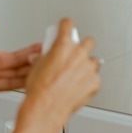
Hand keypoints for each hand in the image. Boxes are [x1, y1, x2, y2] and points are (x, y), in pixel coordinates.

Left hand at [0, 18, 40, 93]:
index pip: (12, 57)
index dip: (27, 51)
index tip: (39, 46)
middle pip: (17, 66)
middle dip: (34, 60)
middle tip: (50, 52)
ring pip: (15, 75)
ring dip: (30, 69)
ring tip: (46, 62)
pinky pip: (6, 84)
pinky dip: (19, 80)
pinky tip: (30, 75)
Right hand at [15, 18, 100, 132]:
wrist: (46, 107)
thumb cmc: (40, 89)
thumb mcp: (36, 67)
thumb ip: (44, 58)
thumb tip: (42, 58)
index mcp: (63, 45)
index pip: (68, 24)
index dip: (66, 25)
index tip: (66, 26)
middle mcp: (78, 53)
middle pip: (88, 41)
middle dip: (83, 45)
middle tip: (76, 53)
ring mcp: (88, 67)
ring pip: (93, 61)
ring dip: (87, 65)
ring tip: (77, 74)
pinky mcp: (95, 82)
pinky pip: (95, 78)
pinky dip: (89, 81)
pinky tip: (79, 87)